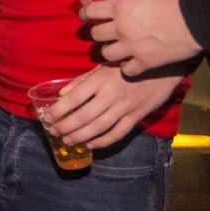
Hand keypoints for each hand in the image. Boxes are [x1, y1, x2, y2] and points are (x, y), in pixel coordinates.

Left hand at [42, 63, 186, 148]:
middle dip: (66, 126)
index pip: (74, 98)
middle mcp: (111, 95)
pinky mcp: (136, 116)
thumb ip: (83, 80)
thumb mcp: (104, 67)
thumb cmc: (128, 65)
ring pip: (99, 127)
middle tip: (53, 132)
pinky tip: (91, 145)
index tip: (46, 117)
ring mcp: (125, 107)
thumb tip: (62, 94)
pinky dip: (103, 141)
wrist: (163, 69)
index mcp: (101, 79)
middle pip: (84, 116)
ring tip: (67, 140)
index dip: (58, 110)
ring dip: (80, 136)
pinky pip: (118, 133)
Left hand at [80, 0, 202, 75]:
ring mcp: (132, 48)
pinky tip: (132, 64)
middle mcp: (122, 28)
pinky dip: (127, 68)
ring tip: (116, 51)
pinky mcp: (145, 63)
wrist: (199, 20)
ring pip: (106, 55)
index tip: (85, 16)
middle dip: (96, 34)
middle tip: (102, 35)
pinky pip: (127, 70)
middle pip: (95, 36)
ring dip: (110, 52)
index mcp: (121, 8)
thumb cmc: (179, 0)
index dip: (85, 14)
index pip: (91, 11)